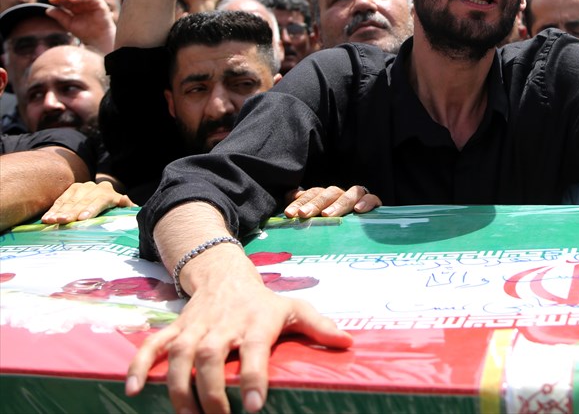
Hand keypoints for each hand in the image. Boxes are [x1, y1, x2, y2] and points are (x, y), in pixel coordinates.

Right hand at [41, 180, 131, 223]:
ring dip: (59, 211)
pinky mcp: (72, 189)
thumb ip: (126, 207)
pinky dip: (54, 209)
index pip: (100, 200)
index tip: (82, 218)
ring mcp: (83, 187)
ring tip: (51, 220)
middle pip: (83, 201)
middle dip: (72, 212)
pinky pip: (61, 200)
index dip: (91, 209)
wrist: (106, 197)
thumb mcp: (123, 210)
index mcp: (110, 193)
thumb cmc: (115, 211)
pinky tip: (47, 218)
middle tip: (62, 221)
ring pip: (70, 200)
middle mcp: (96, 188)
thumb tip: (125, 200)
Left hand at [46, 0, 115, 53]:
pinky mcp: (98, 3)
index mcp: (76, 8)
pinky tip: (72, 0)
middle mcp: (83, 4)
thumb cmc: (85, 32)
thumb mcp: (69, 24)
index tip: (51, 0)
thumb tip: (47, 10)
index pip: (66, 0)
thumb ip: (60, 16)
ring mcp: (91, 2)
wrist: (98, 39)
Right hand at [126, 248, 351, 413]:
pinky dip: (138, 366)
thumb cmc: (263, 302)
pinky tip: (133, 390)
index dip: (254, 380)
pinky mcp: (173, 331)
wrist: (226, 275)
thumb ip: (319, 326)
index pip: (254, 354)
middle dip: (211, 392)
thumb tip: (348, 342)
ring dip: (179, 389)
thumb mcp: (294, 308)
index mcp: (254, 324)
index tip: (254, 408)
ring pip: (180, 357)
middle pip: (210, 359)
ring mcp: (194, 329)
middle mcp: (222, 327)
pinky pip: (150, 347)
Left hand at [283, 185, 380, 217]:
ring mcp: (358, 198)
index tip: (289, 213)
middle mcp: (341, 195)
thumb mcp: (318, 218)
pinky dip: (366, 202)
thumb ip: (304, 207)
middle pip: (329, 193)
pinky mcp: (374, 203)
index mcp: (327, 196)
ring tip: (327, 215)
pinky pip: (371, 199)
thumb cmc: (336, 226)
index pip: (313, 194)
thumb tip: (289, 195)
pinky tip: (358, 210)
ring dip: (338, 204)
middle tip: (304, 214)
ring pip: (349, 194)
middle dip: (315, 203)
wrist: (364, 232)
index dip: (300, 202)